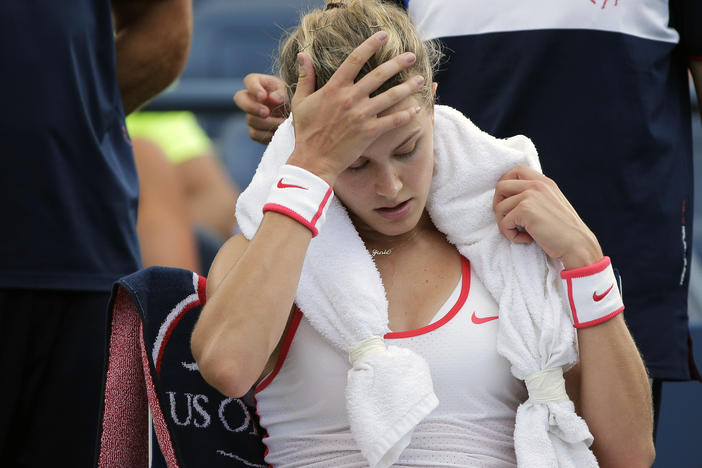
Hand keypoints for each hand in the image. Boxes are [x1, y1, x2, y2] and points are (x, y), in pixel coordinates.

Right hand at [233, 73, 288, 143]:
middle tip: (266, 113)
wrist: (295, 116)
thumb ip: (281, 93)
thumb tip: (272, 98)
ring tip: (282, 123)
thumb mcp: (288, 92)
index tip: (263, 97)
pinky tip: (278, 132)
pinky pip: (255, 134)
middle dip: (252, 107)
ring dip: (267, 123)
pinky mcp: (254, 130)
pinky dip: (267, 134)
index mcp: (258, 83)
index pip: (249, 81)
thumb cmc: (290, 98)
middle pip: (239, 99)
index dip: (253, 89)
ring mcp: (251, 115)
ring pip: (250, 119)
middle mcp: (250, 98)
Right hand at [286, 31, 425, 184]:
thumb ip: (305, 77)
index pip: (355, 59)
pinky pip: (393, 120)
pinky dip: (406, 115)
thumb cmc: (306, 132)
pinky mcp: (369, 132)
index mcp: (334, 88)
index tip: (383, 35)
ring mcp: (362, 115)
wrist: (313, 160)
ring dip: (408, 86)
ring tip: (420, 79)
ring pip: (391, 96)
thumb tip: (303, 55)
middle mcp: (350, 98)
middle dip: (398, 63)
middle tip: (411, 56)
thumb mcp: (301, 101)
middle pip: (379, 74)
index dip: (370, 45)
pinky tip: (417, 109)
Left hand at [493, 165, 602, 268]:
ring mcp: (530, 196)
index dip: (506, 184)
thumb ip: (536, 196)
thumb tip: (511, 199)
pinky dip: (511, 235)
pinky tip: (527, 239)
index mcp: (544, 182)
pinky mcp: (524, 210)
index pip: (517, 171)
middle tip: (509, 220)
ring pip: (499, 207)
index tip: (508, 201)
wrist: (577, 244)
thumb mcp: (552, 203)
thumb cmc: (564, 230)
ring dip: (506, 225)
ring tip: (522, 233)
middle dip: (498, 204)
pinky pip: (504, 223)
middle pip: (501, 186)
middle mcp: (537, 185)